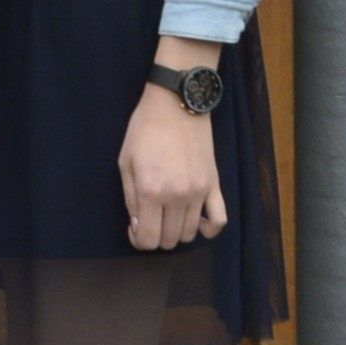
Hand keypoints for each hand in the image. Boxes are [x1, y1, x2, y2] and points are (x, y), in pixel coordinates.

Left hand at [119, 88, 227, 249]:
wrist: (177, 103)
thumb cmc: (144, 130)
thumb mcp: (125, 163)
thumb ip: (130, 199)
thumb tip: (138, 226)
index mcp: (151, 191)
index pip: (148, 239)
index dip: (138, 240)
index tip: (135, 228)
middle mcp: (177, 197)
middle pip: (169, 241)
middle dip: (155, 236)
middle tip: (150, 219)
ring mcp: (200, 193)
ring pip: (190, 234)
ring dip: (176, 231)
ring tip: (168, 214)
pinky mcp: (215, 185)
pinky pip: (220, 220)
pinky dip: (209, 228)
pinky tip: (197, 220)